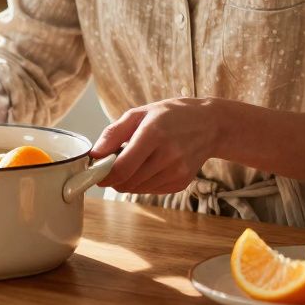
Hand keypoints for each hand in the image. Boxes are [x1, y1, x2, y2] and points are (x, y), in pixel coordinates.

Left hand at [89, 98, 224, 194]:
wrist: (210, 125)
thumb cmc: (171, 116)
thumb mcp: (140, 113)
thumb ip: (113, 133)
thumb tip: (95, 154)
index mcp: (153, 134)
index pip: (122, 168)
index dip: (104, 175)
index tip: (96, 172)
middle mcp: (167, 155)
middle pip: (128, 182)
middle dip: (113, 179)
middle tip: (111, 166)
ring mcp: (177, 171)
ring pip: (138, 189)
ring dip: (128, 181)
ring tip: (134, 162)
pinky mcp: (181, 183)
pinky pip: (151, 190)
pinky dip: (143, 183)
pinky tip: (149, 166)